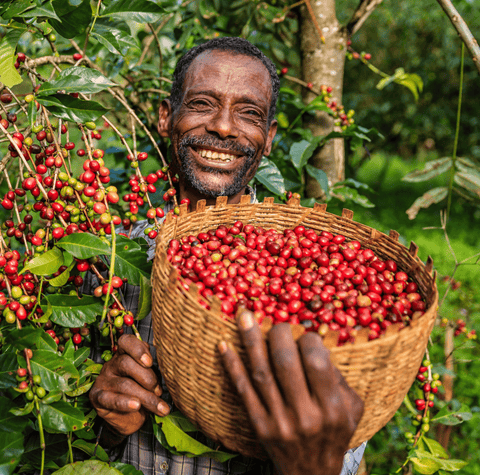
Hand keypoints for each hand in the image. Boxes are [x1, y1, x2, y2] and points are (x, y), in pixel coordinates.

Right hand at [90, 334, 169, 442]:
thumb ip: (153, 368)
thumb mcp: (149, 376)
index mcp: (124, 354)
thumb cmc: (142, 390)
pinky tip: (136, 406)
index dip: (137, 349)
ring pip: (123, 384)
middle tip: (159, 391)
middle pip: (125, 363)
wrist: (129, 417)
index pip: (126, 342)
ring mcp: (103, 381)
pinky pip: (109, 399)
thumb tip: (169, 365)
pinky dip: (124, 403)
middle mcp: (111, 364)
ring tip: (160, 407)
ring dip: (145, 396)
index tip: (149, 362)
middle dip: (147, 378)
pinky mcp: (97, 398)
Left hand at [219, 310, 363, 474]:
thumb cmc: (334, 433)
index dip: (308, 339)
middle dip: (278, 334)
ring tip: (243, 314)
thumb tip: (315, 343)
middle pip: (284, 362)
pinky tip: (224, 344)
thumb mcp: (351, 409)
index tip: (304, 335)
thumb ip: (339, 376)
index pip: (316, 360)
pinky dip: (232, 365)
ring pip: (261, 372)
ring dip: (250, 340)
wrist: (311, 474)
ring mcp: (279, 421)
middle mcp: (305, 415)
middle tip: (277, 324)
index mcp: (332, 407)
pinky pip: (243, 391)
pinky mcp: (259, 426)